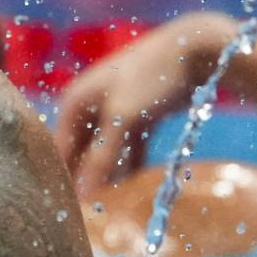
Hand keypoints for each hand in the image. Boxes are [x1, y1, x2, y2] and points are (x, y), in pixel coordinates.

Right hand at [55, 11, 236, 191]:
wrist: (196, 49)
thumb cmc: (151, 79)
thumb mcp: (123, 119)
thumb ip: (101, 158)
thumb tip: (81, 196)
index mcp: (74, 102)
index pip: (60, 148)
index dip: (64, 176)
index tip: (68, 207)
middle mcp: (89, 105)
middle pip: (82, 150)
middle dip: (87, 175)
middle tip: (92, 208)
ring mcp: (115, 108)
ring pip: (106, 149)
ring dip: (110, 171)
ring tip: (112, 200)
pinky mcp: (139, 113)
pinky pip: (127, 144)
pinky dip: (130, 161)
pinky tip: (133, 181)